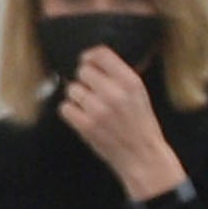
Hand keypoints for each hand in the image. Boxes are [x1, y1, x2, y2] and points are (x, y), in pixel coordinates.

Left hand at [60, 45, 185, 202]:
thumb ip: (120, 75)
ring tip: (89, 106)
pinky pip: (65, 108)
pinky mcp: (86, 125)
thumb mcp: (139, 93)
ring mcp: (98, 109)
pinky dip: (71, 112)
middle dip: (84, 80)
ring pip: (71, 89)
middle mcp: (114, 93)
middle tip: (92, 91)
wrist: (142, 154)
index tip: (86, 61)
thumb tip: (95, 59)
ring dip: (76, 97)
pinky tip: (82, 116)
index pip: (101, 54)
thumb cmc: (140, 124)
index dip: (89, 56)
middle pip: (82, 71)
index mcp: (130, 81)